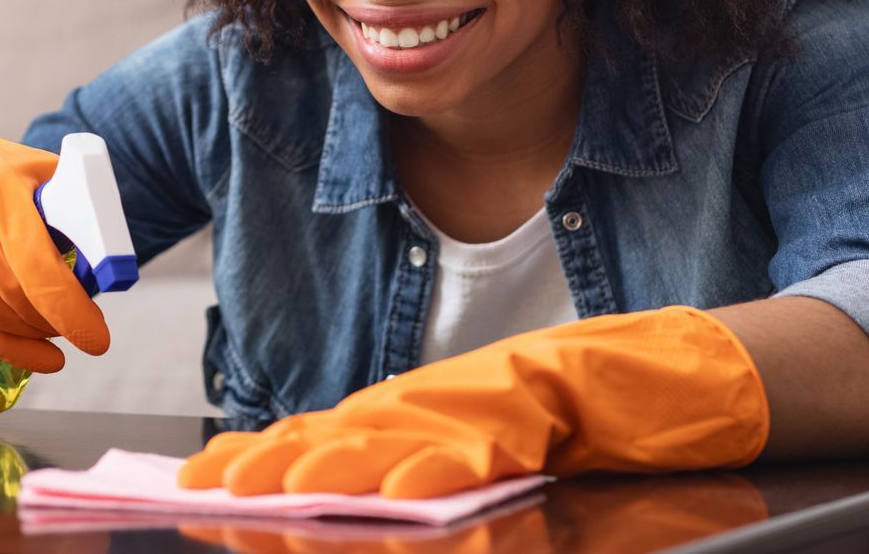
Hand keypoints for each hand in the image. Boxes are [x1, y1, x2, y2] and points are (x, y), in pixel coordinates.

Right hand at [0, 122, 108, 372]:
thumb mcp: (29, 165)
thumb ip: (69, 195)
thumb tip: (107, 244)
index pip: (35, 265)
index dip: (68, 308)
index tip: (97, 337)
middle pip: (19, 298)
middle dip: (59, 321)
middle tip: (85, 325)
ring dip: (38, 333)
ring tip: (60, 327)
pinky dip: (14, 350)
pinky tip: (43, 356)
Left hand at [178, 306, 767, 497]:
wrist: (669, 371)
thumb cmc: (572, 412)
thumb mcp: (478, 443)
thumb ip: (417, 463)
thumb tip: (344, 496)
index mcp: (418, 408)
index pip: (322, 432)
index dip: (258, 454)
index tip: (199, 478)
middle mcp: (438, 398)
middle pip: (340, 431)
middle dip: (270, 461)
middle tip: (210, 485)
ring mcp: (486, 398)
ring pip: (397, 435)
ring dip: (334, 464)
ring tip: (282, 489)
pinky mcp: (542, 406)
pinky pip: (485, 444)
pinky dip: (441, 468)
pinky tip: (403, 493)